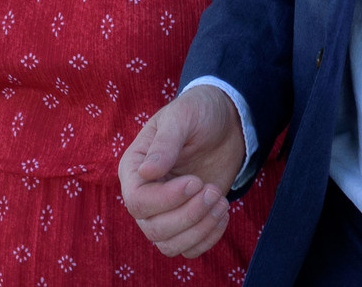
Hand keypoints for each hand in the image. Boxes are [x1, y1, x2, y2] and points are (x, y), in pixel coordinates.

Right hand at [119, 85, 247, 257]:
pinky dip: (208, 238)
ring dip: (199, 229)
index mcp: (134, 168)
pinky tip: (223, 212)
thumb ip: (165, 143)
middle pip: (154, 229)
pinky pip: (189, 248)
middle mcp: (145, 195)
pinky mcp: (188, 220)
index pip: (138, 201)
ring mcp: (165, 211)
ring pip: (169, 245)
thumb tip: (146, 173)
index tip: (197, 181)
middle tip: (212, 190)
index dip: (167, 199)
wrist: (226, 120)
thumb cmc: (199, 112)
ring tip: (221, 202)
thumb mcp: (183, 116)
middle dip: (188, 215)